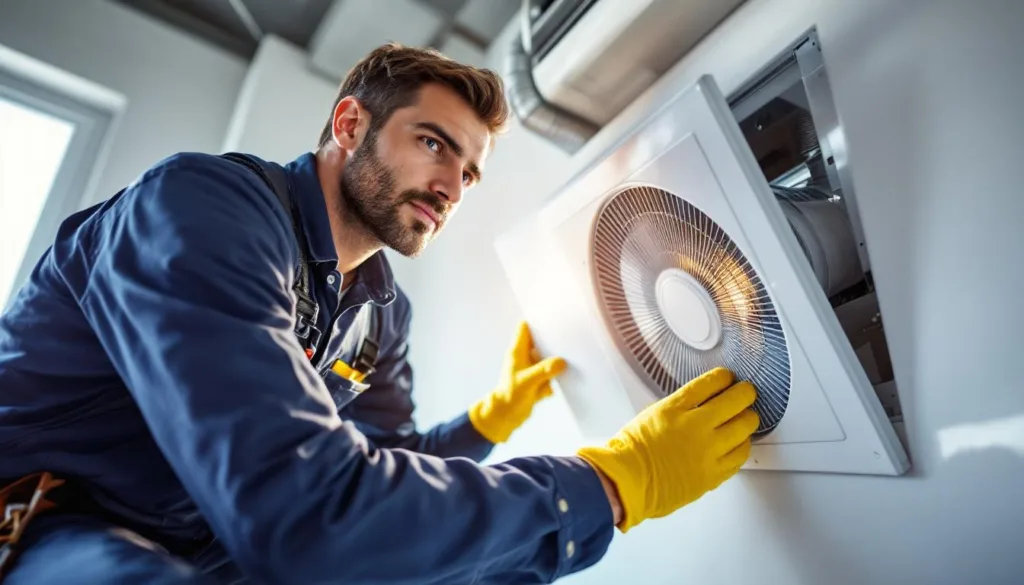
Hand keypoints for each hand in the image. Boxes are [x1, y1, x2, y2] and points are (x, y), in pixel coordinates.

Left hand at [468, 321, 565, 443]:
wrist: (505, 418)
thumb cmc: (509, 396)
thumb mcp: (527, 382)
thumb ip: (544, 371)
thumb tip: (561, 362)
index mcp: (518, 351)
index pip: (525, 327)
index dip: (537, 321)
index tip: (554, 320)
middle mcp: (525, 357)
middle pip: (541, 342)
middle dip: (553, 344)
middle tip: (569, 343)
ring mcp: (531, 369)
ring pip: (548, 360)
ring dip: (554, 367)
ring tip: (562, 368)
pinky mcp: (537, 381)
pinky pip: (550, 377)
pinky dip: (551, 383)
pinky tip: (549, 389)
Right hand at [577, 367, 757, 532]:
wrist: (627, 482)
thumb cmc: (632, 451)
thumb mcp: (653, 414)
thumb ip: (681, 407)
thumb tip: (704, 401)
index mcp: (677, 408)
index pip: (711, 382)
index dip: (725, 377)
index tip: (728, 378)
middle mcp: (696, 427)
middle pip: (736, 401)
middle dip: (745, 393)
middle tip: (746, 394)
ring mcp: (707, 452)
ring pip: (745, 429)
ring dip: (748, 420)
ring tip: (745, 419)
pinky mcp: (712, 474)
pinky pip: (740, 457)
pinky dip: (742, 447)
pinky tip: (738, 444)